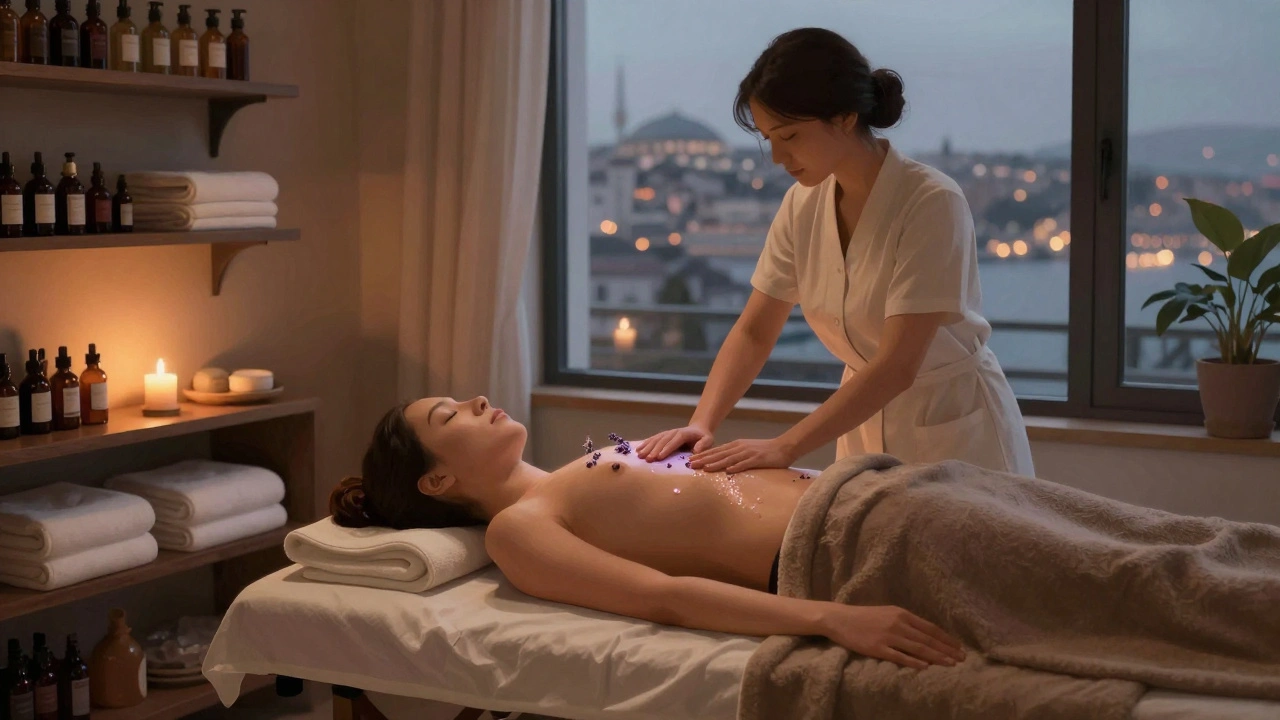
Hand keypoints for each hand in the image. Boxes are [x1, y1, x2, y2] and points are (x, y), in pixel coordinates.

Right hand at [636, 424, 713, 461]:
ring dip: (647, 447)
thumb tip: (695, 451)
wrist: (698, 430)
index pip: (674, 441)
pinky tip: (638, 449)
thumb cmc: (703, 438)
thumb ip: (703, 445)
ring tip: (640, 455)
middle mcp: (674, 432)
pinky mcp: (663, 436)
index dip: (667, 448)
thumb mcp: (708, 440)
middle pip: (663, 441)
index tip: (660, 457)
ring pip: (656, 439)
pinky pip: (653, 439)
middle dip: (655, 450)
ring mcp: (667, 433)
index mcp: (684, 434)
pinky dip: (645, 444)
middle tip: (648, 459)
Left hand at [690, 438, 794, 472]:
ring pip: (729, 459)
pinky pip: (745, 464)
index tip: (691, 460)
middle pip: (719, 454)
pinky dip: (736, 467)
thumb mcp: (747, 451)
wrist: (784, 447)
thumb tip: (723, 464)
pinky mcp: (757, 459)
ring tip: (704, 468)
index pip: (716, 451)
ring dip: (716, 463)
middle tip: (691, 464)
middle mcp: (740, 448)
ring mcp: (748, 453)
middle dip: (704, 459)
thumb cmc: (765, 451)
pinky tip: (727, 471)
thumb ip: (736, 456)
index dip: (703, 455)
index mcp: (736, 445)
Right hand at [821, 604, 965, 669]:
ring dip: (936, 656)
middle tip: (962, 658)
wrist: (840, 619)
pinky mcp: (877, 648)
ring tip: (950, 664)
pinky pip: (899, 656)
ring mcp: (887, 636)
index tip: (959, 647)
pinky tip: (925, 667)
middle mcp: (897, 623)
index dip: (946, 638)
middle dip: (947, 649)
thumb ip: (906, 622)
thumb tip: (926, 634)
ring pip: (917, 648)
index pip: (930, 627)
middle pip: (927, 638)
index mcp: (901, 613)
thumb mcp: (888, 613)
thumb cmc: (865, 616)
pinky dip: (914, 661)